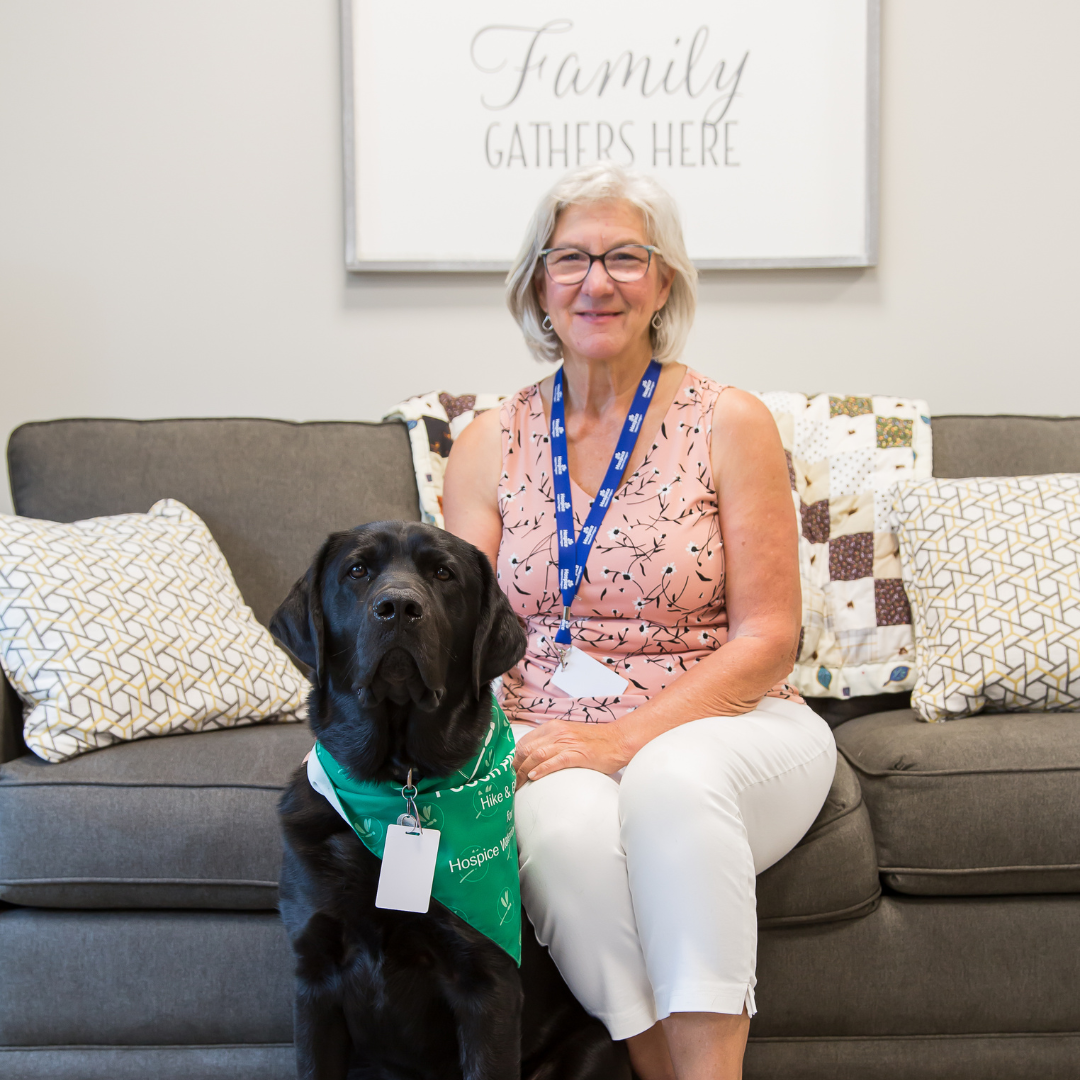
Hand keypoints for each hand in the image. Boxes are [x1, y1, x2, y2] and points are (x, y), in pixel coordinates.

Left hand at [513, 720, 631, 784]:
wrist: (618, 740)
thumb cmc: (594, 742)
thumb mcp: (568, 737)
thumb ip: (551, 744)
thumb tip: (533, 760)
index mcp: (552, 727)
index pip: (524, 742)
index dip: (513, 759)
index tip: (509, 772)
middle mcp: (557, 732)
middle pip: (526, 750)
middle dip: (514, 767)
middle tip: (509, 783)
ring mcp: (567, 742)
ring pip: (536, 755)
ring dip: (523, 771)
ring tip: (516, 785)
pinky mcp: (578, 754)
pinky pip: (555, 761)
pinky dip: (542, 769)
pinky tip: (534, 777)